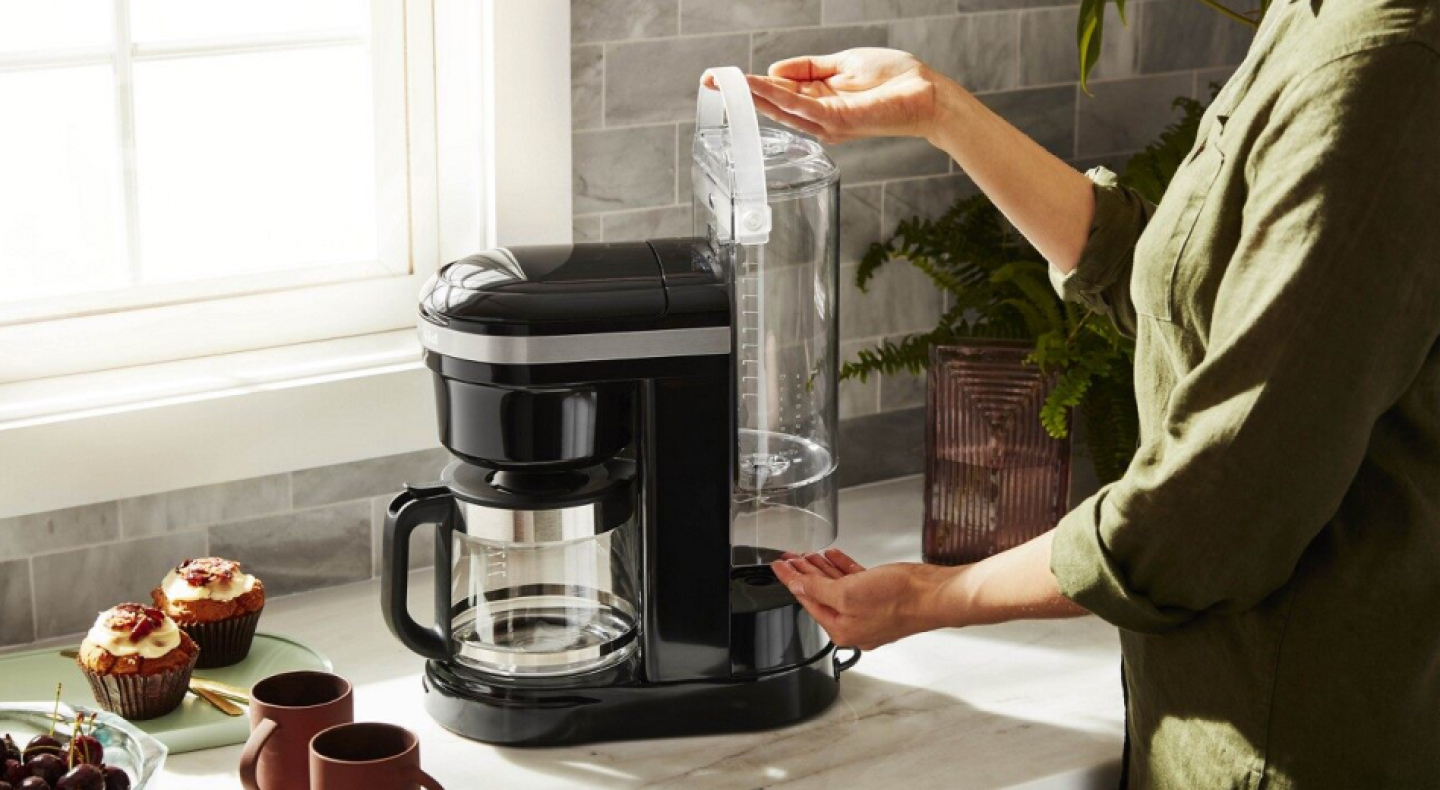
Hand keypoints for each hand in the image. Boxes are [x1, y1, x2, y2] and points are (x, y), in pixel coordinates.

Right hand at [705, 48, 953, 143]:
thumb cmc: (894, 80)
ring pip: (779, 107)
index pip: (779, 94)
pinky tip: (755, 84)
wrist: (926, 95)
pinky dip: (774, 95)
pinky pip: (798, 106)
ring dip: (751, 94)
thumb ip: (808, 68)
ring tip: (725, 82)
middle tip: (710, 81)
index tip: (724, 77)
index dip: (751, 85)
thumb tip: (774, 70)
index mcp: (819, 101)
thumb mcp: (842, 64)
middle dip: (741, 93)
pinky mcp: (836, 120)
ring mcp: (825, 122)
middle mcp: (818, 117)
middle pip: (772, 105)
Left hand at [771, 549, 957, 649]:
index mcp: (842, 628)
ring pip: (837, 587)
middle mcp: (854, 623)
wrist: (934, 594)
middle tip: (789, 558)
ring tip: (806, 554)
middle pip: (820, 594)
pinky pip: (855, 581)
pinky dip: (843, 567)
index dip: (790, 580)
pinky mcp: (883, 596)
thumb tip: (798, 584)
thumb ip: (819, 588)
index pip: (806, 600)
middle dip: (803, 573)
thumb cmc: (899, 600)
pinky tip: (834, 556)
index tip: (778, 566)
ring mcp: (869, 610)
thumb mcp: (848, 592)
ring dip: (821, 568)